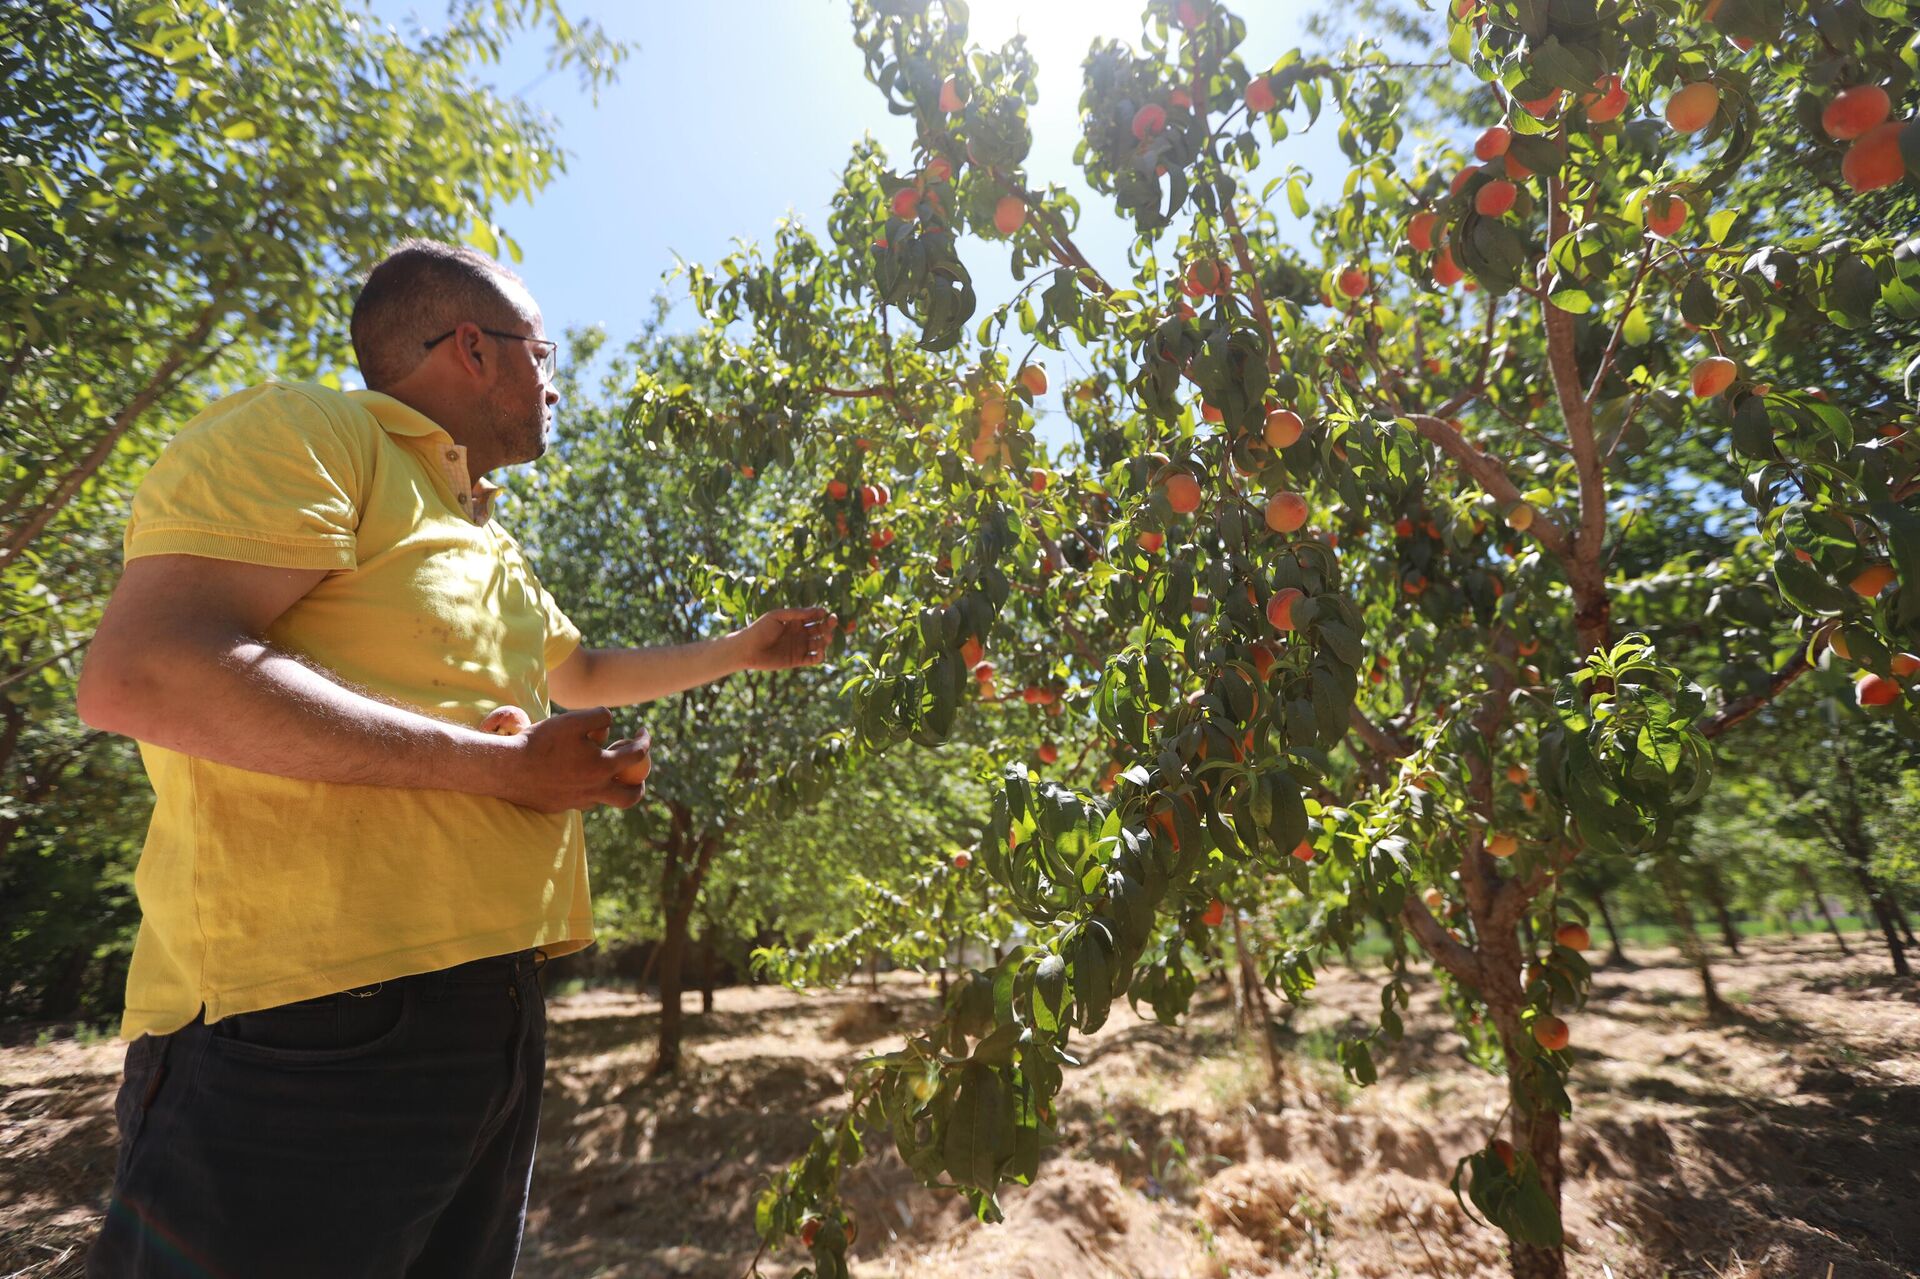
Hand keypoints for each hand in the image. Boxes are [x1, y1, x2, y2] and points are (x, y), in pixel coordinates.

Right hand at [490, 705, 651, 813]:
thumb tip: (610, 722)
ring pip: (603, 799)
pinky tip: (572, 774)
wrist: (507, 768)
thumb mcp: (573, 720)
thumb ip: (600, 717)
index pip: (637, 755)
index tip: (642, 732)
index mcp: (603, 767)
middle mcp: (594, 790)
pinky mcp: (559, 807)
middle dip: (639, 784)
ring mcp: (576, 802)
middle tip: (636, 771)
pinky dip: (585, 788)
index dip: (645, 740)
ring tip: (598, 766)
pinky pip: (580, 800)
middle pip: (630, 796)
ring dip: (608, 785)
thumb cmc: (541, 741)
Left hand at [733, 606, 837, 671]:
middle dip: (828, 626)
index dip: (823, 616)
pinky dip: (820, 656)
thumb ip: (796, 613)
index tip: (828, 614)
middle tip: (833, 623)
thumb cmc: (759, 629)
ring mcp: (800, 647)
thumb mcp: (777, 616)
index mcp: (795, 621)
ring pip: (820, 643)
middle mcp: (800, 633)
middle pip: (820, 629)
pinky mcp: (797, 660)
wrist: (746, 649)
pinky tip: (821, 652)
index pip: (814, 617)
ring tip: (826, 638)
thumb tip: (818, 610)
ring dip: (826, 640)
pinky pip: (813, 659)